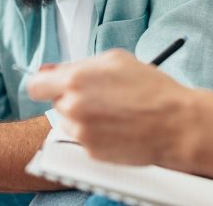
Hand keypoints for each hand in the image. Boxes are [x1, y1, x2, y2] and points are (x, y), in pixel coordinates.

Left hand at [27, 49, 203, 171]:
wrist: (176, 123)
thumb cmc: (152, 89)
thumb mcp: (115, 60)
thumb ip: (79, 64)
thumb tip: (54, 70)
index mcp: (75, 80)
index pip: (36, 85)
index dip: (45, 83)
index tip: (52, 84)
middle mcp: (73, 107)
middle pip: (55, 103)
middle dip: (70, 98)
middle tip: (96, 96)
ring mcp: (81, 132)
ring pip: (67, 122)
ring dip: (81, 117)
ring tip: (111, 112)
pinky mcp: (91, 151)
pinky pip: (83, 139)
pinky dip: (94, 133)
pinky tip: (116, 126)